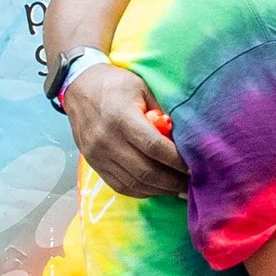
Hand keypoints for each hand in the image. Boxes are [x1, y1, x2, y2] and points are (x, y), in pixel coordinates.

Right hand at [66, 58, 184, 198]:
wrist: (80, 87)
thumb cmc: (116, 84)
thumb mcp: (143, 89)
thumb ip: (161, 113)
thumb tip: (185, 138)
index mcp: (122, 119)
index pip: (154, 147)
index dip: (176, 160)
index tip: (195, 166)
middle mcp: (107, 141)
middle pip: (145, 170)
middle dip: (172, 181)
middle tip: (192, 184)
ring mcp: (98, 156)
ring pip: (133, 183)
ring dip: (159, 190)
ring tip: (178, 189)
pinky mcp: (94, 164)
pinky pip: (119, 186)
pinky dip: (141, 191)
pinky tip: (157, 188)